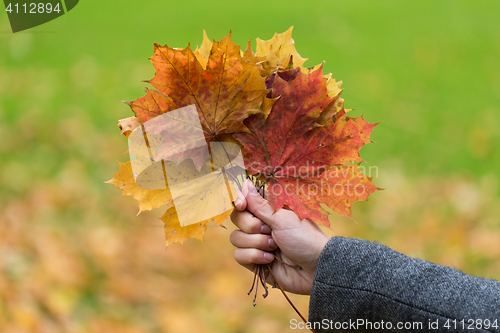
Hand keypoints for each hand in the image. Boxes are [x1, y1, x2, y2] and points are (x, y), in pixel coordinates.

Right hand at [230, 179, 329, 294]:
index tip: (241, 204)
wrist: (315, 268)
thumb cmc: (304, 238)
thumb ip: (260, 204)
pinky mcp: (254, 260)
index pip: (243, 200)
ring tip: (274, 247)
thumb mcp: (283, 218)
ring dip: (256, 243)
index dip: (238, 201)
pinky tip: (270, 260)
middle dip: (251, 226)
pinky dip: (254, 257)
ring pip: (235, 238)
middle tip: (268, 230)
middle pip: (236, 218)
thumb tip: (245, 183)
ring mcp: (256, 242)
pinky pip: (239, 256)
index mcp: (268, 210)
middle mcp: (261, 224)